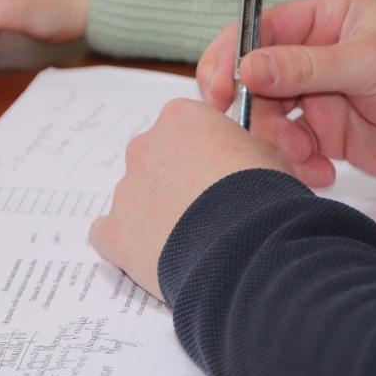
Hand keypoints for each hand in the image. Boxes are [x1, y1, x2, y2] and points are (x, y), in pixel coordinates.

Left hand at [89, 99, 293, 299]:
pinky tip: (153, 256)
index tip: (217, 172)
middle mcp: (145, 146)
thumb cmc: (264, 197)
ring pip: (133, 198)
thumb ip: (237, 149)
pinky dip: (127, 244)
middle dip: (173, 182)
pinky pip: (108, 234)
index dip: (202, 153)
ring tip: (189, 241)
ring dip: (153, 214)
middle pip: (153, 160)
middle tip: (203, 210)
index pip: (183, 128)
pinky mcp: (114, 231)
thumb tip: (235, 161)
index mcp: (181, 118)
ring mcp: (126, 190)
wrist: (248, 246)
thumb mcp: (266, 155)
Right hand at [196, 0, 375, 186]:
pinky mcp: (324, 135)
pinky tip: (322, 171)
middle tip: (261, 132)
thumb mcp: (371, 62)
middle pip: (253, 79)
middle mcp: (312, 56)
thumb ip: (306, 66)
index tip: (218, 88)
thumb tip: (248, 66)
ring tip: (306, 155)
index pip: (258, 30)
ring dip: (276, 142)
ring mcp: (315, 97)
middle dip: (251, 109)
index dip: (231, 57)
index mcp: (323, 20)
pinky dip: (297, 164)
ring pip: (266, 119)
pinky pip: (289, 149)